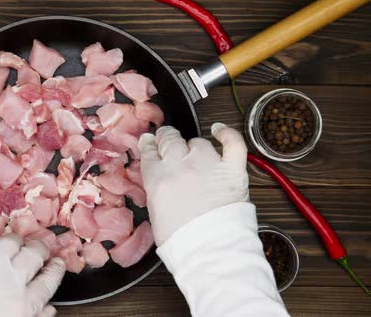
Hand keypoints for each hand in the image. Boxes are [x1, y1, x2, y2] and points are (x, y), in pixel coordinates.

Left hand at [0, 233, 65, 316]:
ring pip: (8, 242)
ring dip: (15, 241)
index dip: (56, 268)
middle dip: (41, 248)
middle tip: (39, 248)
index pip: (49, 279)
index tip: (57, 263)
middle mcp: (8, 282)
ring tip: (16, 243)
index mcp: (24, 304)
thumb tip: (49, 309)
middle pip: (33, 254)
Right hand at [138, 123, 248, 245]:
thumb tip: (158, 176)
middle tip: (167, 142)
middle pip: (170, 139)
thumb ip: (155, 188)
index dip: (149, 145)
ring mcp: (208, 165)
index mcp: (158, 178)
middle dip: (166, 139)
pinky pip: (232, 143)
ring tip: (194, 155)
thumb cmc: (181, 240)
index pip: (149, 152)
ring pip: (198, 142)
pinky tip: (220, 130)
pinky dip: (227, 134)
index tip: (149, 142)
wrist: (211, 251)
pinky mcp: (232, 170)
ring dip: (194, 147)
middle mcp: (181, 166)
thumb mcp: (154, 213)